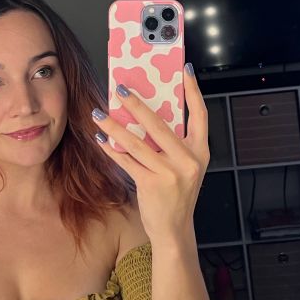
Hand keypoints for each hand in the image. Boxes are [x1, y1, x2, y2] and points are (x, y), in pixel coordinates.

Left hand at [91, 66, 208, 245]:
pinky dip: (111, 149)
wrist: (174, 229)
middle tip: (122, 89)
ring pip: (136, 142)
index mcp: (200, 151)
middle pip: (160, 124)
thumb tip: (147, 113)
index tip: (185, 70)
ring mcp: (171, 173)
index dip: (193, 90)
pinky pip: (127, 161)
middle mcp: (188, 160)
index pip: (200, 114)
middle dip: (138, 104)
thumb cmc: (176, 193)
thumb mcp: (184, 166)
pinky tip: (100, 139)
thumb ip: (174, 143)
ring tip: (98, 113)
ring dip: (114, 126)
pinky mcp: (151, 184)